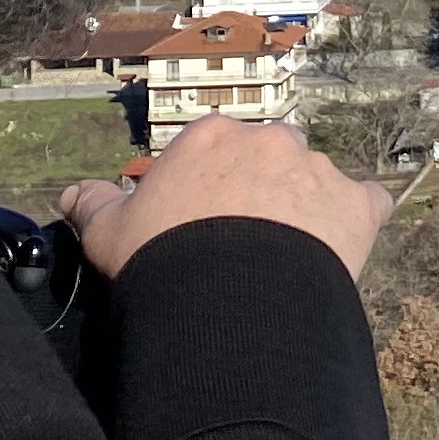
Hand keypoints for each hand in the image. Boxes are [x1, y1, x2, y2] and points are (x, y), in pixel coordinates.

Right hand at [60, 114, 390, 287]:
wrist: (229, 301)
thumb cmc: (163, 260)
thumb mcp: (110, 234)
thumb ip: (93, 205)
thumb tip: (74, 194)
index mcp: (211, 138)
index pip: (211, 154)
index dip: (205, 192)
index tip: (199, 226)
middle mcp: (269, 140)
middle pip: (266, 163)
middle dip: (257, 195)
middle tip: (243, 248)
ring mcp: (318, 170)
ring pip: (313, 184)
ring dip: (304, 211)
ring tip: (284, 264)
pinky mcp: (356, 204)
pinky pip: (365, 206)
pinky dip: (355, 225)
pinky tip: (337, 256)